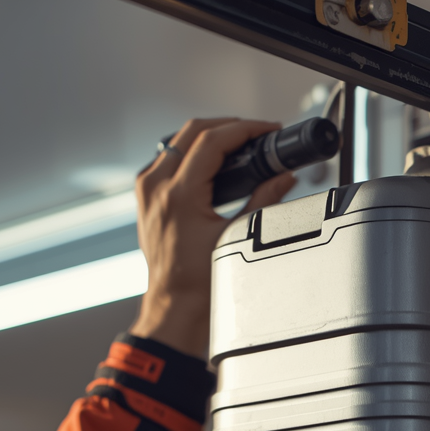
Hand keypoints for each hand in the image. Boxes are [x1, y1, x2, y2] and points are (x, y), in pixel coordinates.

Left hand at [129, 118, 295, 357]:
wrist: (175, 304)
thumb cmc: (199, 282)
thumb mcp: (238, 236)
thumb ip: (264, 200)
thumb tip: (283, 178)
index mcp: (179, 195)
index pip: (213, 141)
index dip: (245, 129)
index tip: (267, 130)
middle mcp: (157, 187)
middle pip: (193, 131)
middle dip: (229, 126)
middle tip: (257, 133)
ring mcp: (147, 189)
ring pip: (178, 140)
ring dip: (209, 136)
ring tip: (239, 144)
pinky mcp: (146, 196)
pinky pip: (168, 157)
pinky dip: (191, 152)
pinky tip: (213, 162)